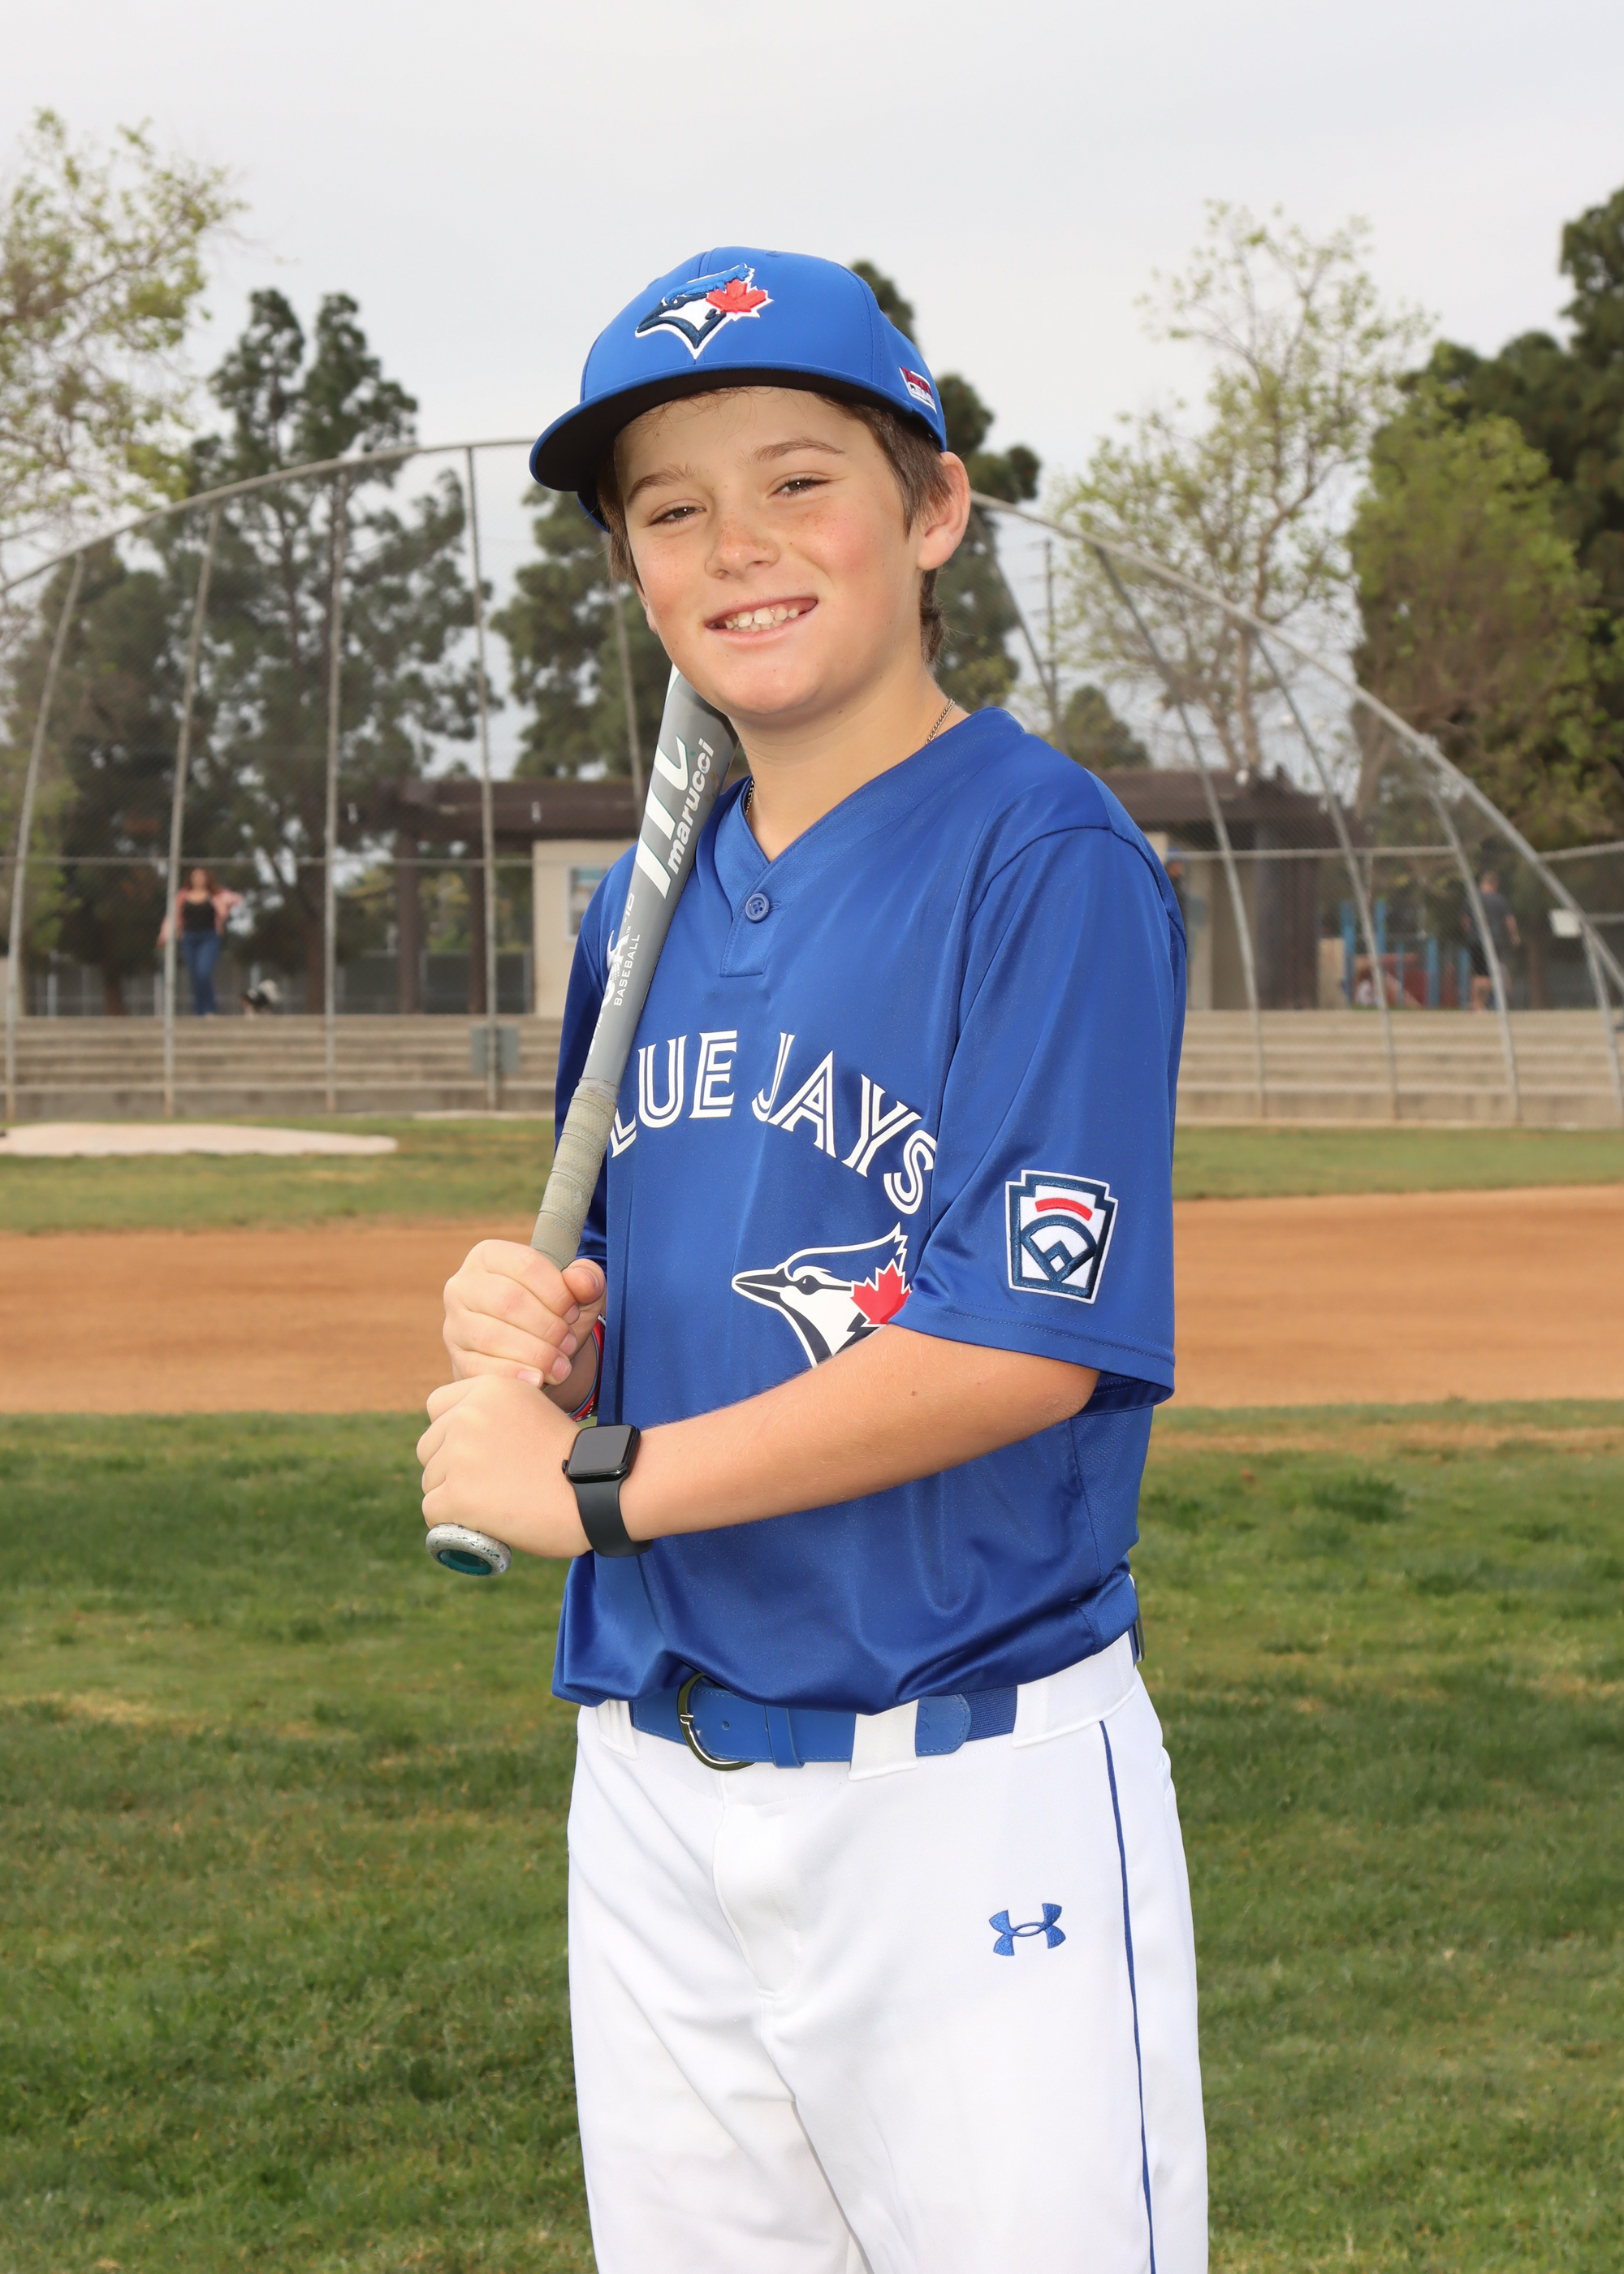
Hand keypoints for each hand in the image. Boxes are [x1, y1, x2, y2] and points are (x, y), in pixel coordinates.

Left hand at [418, 1375, 589, 1556]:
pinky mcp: (456, 1493)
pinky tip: (479, 1522)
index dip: (451, 1431)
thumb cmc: (571, 1459)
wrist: (596, 1491)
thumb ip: (496, 1413)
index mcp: (488, 1388)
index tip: (475, 1451)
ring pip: (430, 1481)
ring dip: (452, 1496)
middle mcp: (468, 1414)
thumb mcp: (533, 1410)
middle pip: (429, 1446)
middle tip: (487, 1484)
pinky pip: (432, 1510)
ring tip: (493, 1503)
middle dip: (448, 1466)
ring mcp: (459, 1454)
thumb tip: (459, 1433)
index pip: (437, 1406)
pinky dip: (451, 1522)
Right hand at [442, 1241, 604, 1396]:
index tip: (573, 1313)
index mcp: (489, 1255)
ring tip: (560, 1366)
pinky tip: (537, 1380)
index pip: (526, 1263)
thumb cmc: (551, 1314)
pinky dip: (512, 1374)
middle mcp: (463, 1284)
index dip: (557, 1291)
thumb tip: (582, 1281)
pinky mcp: (456, 1358)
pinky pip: (479, 1367)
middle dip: (547, 1326)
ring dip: (535, 1353)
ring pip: (491, 1336)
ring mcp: (454, 1322)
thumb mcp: (576, 1293)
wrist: (531, 1355)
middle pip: (508, 1300)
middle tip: (568, 1343)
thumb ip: (586, 1279)